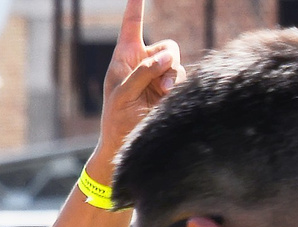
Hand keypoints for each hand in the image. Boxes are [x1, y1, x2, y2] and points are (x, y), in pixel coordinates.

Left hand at [94, 0, 180, 176]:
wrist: (125, 143)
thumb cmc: (116, 119)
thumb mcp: (121, 95)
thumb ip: (142, 73)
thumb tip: (168, 56)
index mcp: (124, 58)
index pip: (132, 26)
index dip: (136, 7)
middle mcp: (143, 62)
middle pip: (166, 46)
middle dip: (167, 60)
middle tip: (161, 82)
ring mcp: (158, 75)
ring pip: (176, 63)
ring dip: (172, 76)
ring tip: (162, 94)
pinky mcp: (169, 88)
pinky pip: (181, 78)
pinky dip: (177, 86)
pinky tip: (166, 98)